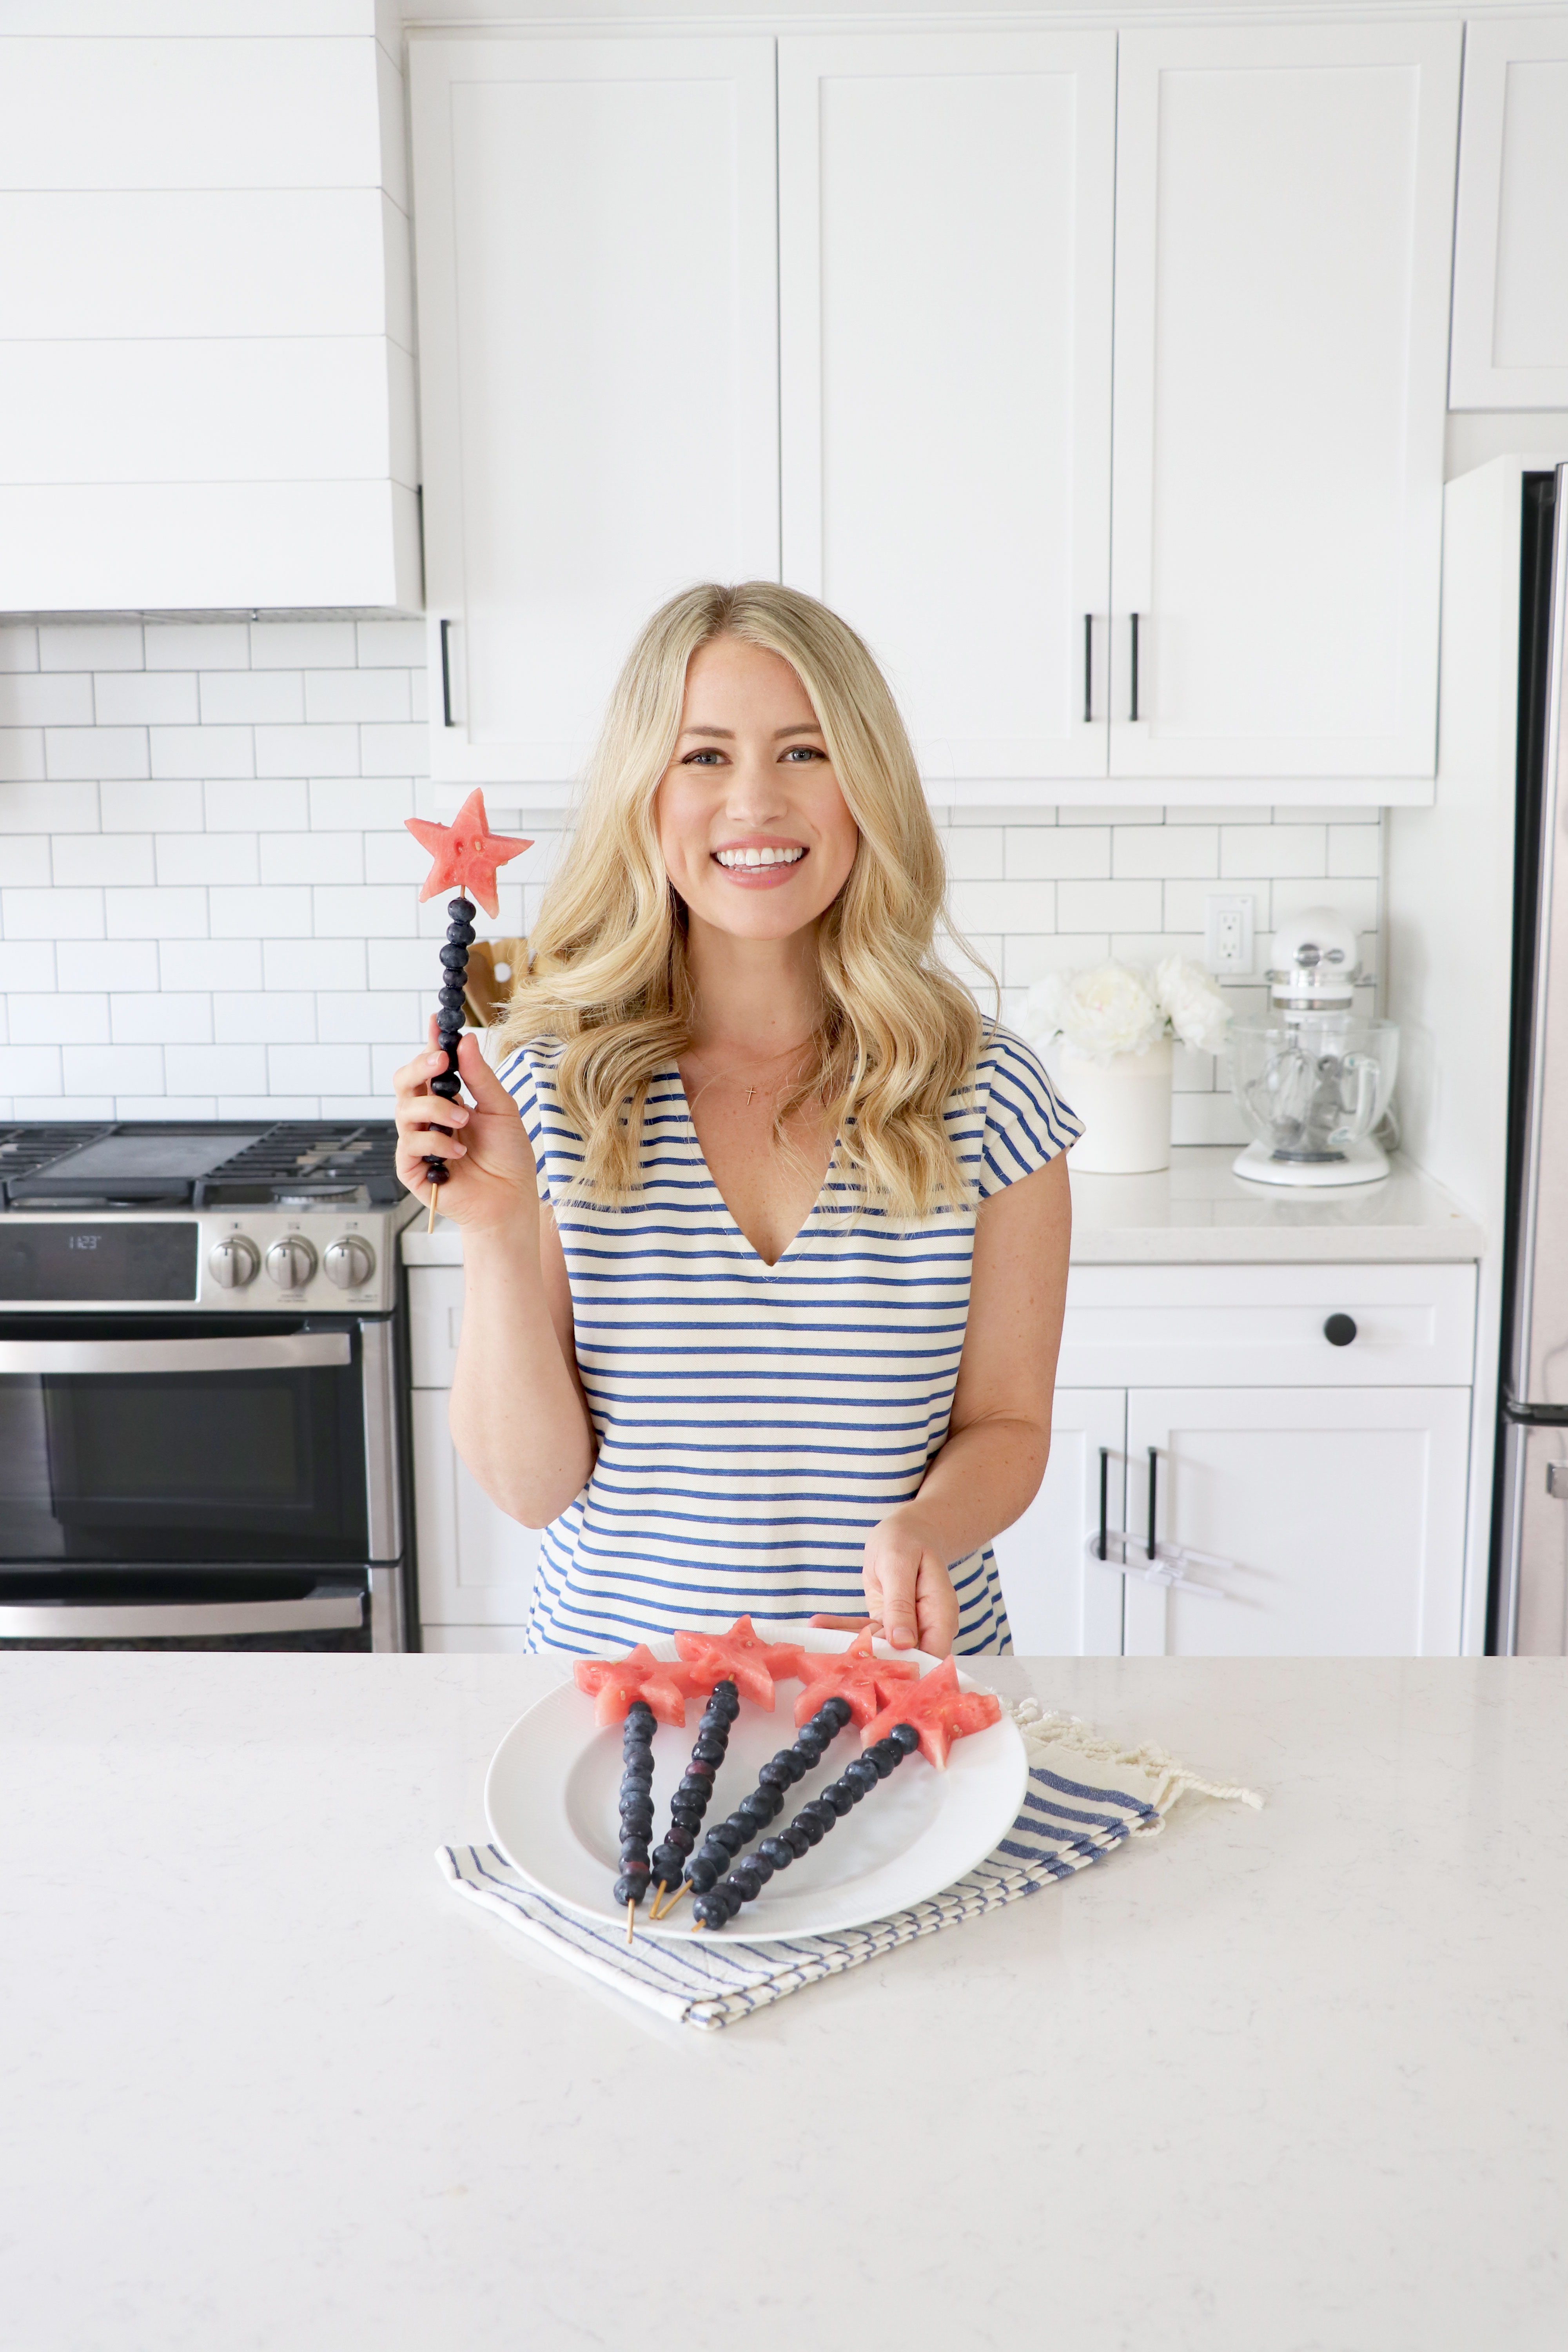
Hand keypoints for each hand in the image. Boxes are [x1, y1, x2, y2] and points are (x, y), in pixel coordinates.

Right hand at [392, 1021, 539, 1234]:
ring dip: (436, 1110)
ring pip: (404, 1110)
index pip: (431, 1066)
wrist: (511, 1200)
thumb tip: (467, 1040)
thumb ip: (480, 1077)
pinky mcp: (411, 1167)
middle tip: (441, 1061)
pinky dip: (434, 1141)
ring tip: (465, 1121)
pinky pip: (409, 1143)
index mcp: (448, 1100)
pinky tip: (457, 1152)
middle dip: (419, 1066)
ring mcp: (417, 1141)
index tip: (437, 1020)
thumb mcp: (502, 1109)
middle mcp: (428, 1118)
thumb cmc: (508, 1157)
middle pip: (405, 1081)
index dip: (431, 1042)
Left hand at [813, 1507, 959, 1656]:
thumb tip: (903, 1643)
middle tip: (839, 1663)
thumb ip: (901, 1603)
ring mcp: (907, 1627)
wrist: (906, 1532)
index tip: (877, 1675)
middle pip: (905, 1658)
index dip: (911, 1670)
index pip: (933, 1654)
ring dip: (851, 1645)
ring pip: (879, 1646)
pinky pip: (865, 1632)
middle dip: (873, 1663)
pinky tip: (818, 1624)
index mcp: (940, 1613)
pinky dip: (843, 1628)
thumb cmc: (907, 1541)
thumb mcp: (899, 1565)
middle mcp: (926, 1626)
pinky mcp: (888, 1623)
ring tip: (819, 1641)